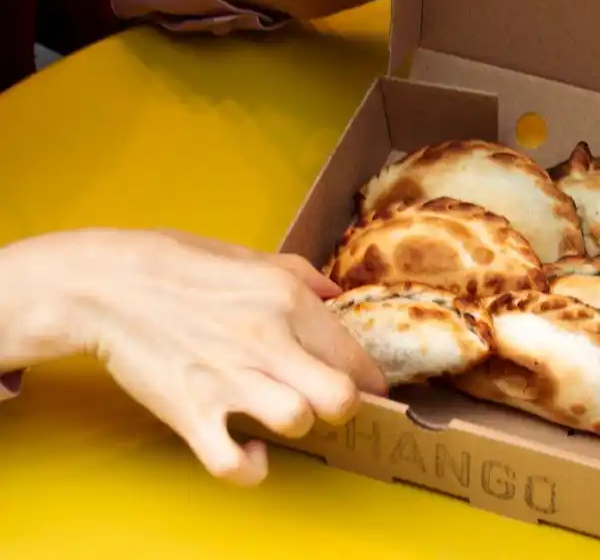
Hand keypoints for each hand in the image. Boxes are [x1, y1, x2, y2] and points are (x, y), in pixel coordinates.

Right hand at [0, 228, 385, 485]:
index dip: (368, 379)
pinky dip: (250, 468)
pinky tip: (250, 452)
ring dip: (296, 425)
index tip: (364, 388)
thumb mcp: (247, 254)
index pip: (354, 354)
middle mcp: (268, 339)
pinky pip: (235, 464)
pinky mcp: (192, 413)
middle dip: (345, 407)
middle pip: (341, 396)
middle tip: (328, 403)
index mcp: (287, 298)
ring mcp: (230, 379)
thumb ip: (300, 273)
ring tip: (282, 413)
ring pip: (297, 422)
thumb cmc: (177, 263)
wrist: (108, 284)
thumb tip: (336, 294)